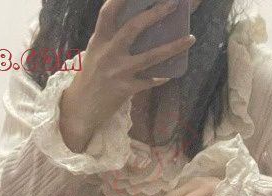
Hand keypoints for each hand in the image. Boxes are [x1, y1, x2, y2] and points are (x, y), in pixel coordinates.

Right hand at [60, 0, 195, 152]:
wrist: (80, 109)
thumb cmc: (90, 78)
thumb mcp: (96, 53)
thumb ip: (111, 39)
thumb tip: (137, 25)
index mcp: (99, 40)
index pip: (108, 13)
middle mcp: (108, 52)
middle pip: (134, 28)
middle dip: (155, 14)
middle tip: (173, 3)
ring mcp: (118, 71)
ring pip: (150, 56)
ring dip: (173, 47)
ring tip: (190, 38)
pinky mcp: (125, 89)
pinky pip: (148, 82)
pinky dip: (160, 78)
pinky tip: (170, 74)